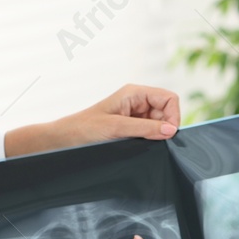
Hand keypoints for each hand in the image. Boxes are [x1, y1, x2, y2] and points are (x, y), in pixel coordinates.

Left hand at [4, 84, 180, 155]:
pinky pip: (150, 134)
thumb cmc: (85, 129)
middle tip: (152, 141)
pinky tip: (136, 146)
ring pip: (160, 125)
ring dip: (155, 136)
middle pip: (167, 112)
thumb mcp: (116, 128)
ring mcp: (135, 116)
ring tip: (137, 142)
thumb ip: (146, 129)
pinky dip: (149, 141)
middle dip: (164, 128)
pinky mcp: (132, 130)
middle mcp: (137, 102)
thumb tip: (171, 131)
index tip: (167, 134)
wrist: (65, 140)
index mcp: (134, 93)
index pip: (169, 98)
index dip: (173, 116)